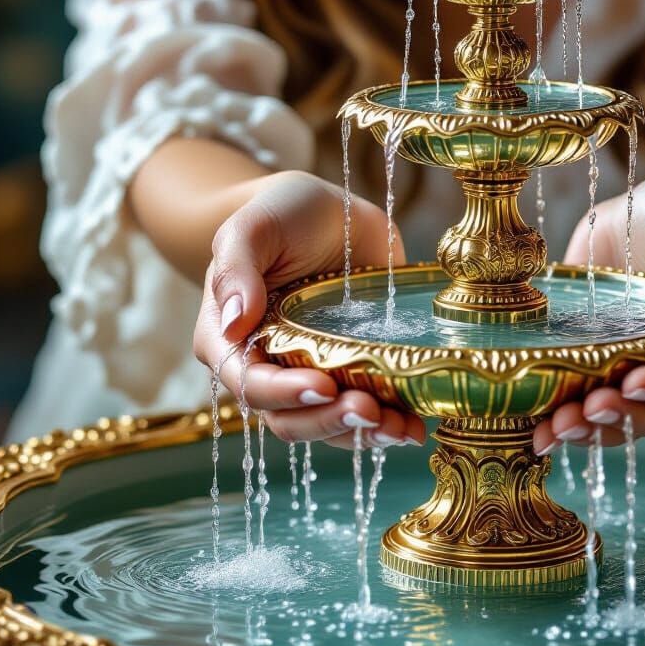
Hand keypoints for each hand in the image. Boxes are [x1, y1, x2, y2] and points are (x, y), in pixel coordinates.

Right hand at [193, 170, 424, 449]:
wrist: (331, 211)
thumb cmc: (282, 214)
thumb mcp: (253, 227)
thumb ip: (236, 269)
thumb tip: (232, 324)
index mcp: (230, 341)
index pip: (249, 384)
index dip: (284, 394)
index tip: (323, 386)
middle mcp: (268, 368)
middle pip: (289, 420)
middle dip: (329, 421)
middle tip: (369, 409)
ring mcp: (312, 375)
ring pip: (330, 427)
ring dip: (364, 434)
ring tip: (400, 427)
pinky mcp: (352, 374)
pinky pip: (364, 414)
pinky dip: (388, 424)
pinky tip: (413, 425)